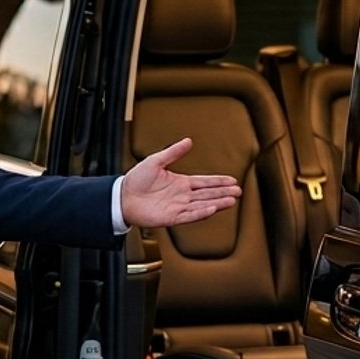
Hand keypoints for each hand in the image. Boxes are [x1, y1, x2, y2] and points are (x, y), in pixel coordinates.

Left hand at [121, 137, 241, 227]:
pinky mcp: (171, 217)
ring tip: (231, 200)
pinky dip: (201, 213)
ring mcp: (178, 207)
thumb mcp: (156, 161)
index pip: (204, 182)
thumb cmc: (135, 180)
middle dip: (223, 192)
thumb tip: (188, 141)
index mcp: (180, 183)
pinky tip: (213, 208)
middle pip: (207, 194)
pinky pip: (189, 215)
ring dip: (217, 203)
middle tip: (238, 191)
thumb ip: (173, 152)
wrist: (122, 197)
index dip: (218, 181)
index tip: (232, 180)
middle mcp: (181, 196)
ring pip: (202, 205)